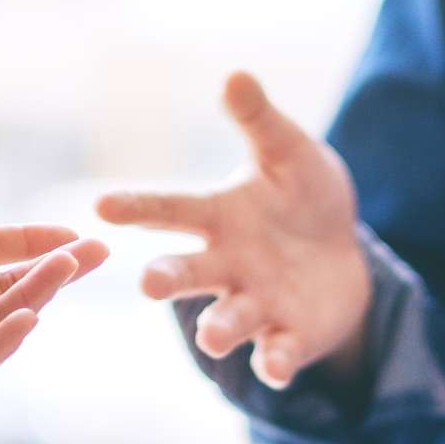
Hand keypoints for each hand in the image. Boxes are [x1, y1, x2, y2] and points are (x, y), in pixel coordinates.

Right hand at [97, 72, 370, 389]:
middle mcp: (225, 265)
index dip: (137, 207)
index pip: (169, 211)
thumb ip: (260, 122)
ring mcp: (254, 305)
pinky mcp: (287, 338)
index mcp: (217, 217)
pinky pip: (275, 355)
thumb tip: (236, 75)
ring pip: (226, 323)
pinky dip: (273, 363)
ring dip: (218, 331)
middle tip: (148, 284)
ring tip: (213, 338)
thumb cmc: (302, 197)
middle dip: (166, 279)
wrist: (343, 254)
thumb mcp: (290, 153)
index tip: (101, 204)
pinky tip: (274, 368)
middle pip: (186, 274)